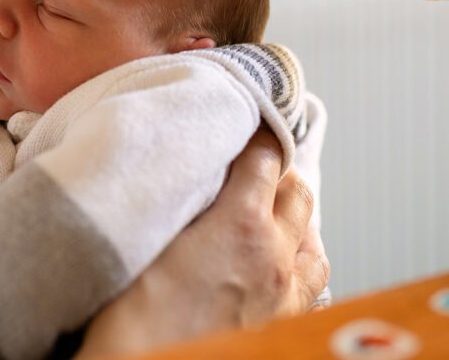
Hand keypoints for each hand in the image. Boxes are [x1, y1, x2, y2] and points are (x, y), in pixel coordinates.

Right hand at [76, 130, 328, 356]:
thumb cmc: (134, 322)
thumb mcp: (149, 239)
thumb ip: (181, 197)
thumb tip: (193, 169)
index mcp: (241, 226)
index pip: (266, 156)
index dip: (256, 135)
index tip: (245, 125)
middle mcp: (274, 258)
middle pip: (297, 193)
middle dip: (279, 173)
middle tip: (254, 167)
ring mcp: (286, 296)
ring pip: (313, 240)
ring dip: (295, 220)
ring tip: (271, 214)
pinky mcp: (284, 324)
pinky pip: (311, 283)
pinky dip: (302, 261)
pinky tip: (282, 262)